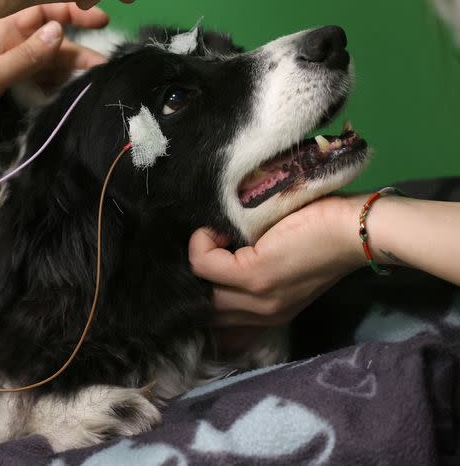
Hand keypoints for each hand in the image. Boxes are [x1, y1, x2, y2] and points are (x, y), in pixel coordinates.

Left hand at [0, 2, 108, 181]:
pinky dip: (50, 95)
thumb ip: (23, 56)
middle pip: (46, 46)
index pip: (39, 15)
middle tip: (104, 69)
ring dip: (66, 76)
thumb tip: (59, 29)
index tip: (104, 22)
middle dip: (76, 53)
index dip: (71, 14)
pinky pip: (31, 93)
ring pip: (41, 71)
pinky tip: (66, 103)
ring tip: (92, 87)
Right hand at [189, 196, 366, 326]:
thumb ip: (254, 273)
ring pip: (199, 285)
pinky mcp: (255, 275)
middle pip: (202, 306)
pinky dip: (202, 242)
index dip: (203, 290)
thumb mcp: (285, 268)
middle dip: (196, 275)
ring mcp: (257, 297)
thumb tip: (214, 255)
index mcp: (269, 314)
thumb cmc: (321, 233)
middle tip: (210, 244)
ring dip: (199, 254)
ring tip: (217, 235)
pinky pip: (204, 263)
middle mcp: (261, 314)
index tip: (213, 257)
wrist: (355, 230)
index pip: (217, 322)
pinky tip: (219, 229)